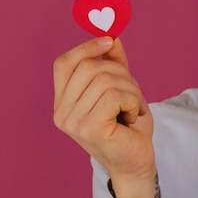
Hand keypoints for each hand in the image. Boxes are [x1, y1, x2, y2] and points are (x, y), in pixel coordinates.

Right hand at [53, 37, 157, 197]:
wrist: (135, 161)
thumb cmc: (127, 126)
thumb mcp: (121, 89)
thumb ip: (114, 63)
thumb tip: (111, 35)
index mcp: (63, 101)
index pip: (64, 63)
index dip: (86, 47)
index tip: (110, 40)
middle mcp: (61, 112)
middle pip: (90, 67)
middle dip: (121, 73)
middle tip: (132, 93)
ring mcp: (73, 122)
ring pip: (106, 80)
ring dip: (131, 91)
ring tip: (133, 108)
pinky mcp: (89, 129)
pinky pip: (116, 96)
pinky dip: (133, 102)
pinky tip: (132, 117)